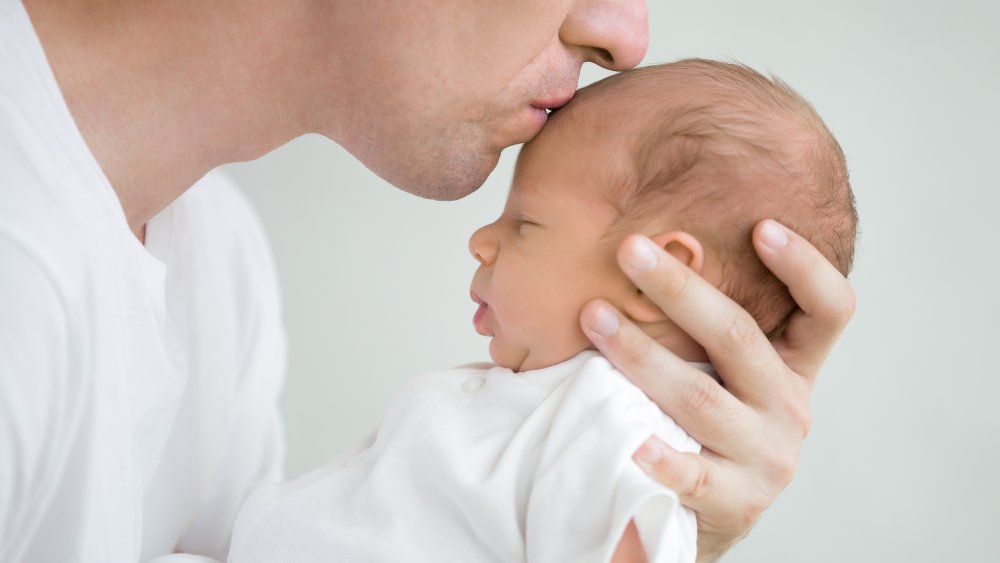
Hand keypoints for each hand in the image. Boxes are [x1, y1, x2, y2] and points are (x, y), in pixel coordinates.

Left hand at [579, 220, 854, 561]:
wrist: (707, 512)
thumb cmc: (705, 422)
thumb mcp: (723, 371)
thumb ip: (705, 323)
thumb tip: (642, 240)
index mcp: (794, 367)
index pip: (829, 310)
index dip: (805, 267)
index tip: (761, 226)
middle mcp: (789, 407)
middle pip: (740, 338)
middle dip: (680, 289)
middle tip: (630, 249)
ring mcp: (766, 458)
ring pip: (701, 397)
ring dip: (642, 354)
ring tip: (594, 317)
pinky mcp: (734, 502)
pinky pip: (694, 476)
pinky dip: (663, 458)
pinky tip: (632, 443)